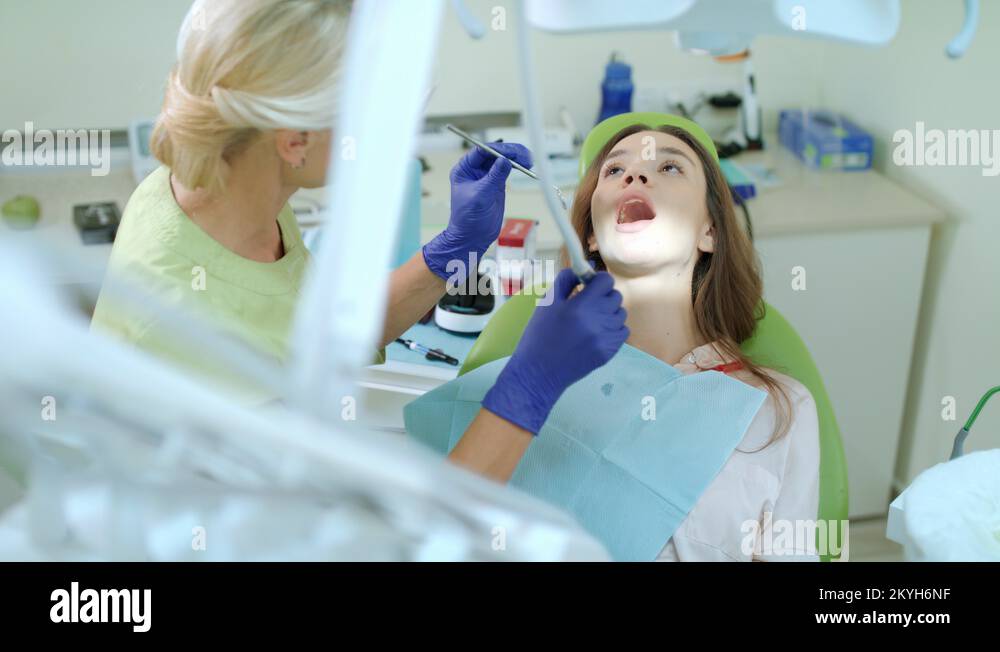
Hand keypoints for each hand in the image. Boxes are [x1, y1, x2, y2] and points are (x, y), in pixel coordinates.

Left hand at [422, 142, 532, 280]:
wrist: (473, 237)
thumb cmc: (468, 218)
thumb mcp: (481, 195)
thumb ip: (494, 177)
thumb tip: (505, 160)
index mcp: (465, 169)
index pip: (481, 151)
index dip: (497, 149)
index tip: (510, 151)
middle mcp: (475, 170)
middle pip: (494, 153)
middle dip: (509, 152)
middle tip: (523, 154)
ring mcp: (487, 176)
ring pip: (503, 160)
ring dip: (516, 158)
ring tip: (528, 159)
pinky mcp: (497, 184)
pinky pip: (508, 170)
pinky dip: (517, 167)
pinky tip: (526, 166)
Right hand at [482, 269, 628, 433]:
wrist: (540, 372)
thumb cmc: (539, 335)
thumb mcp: (546, 303)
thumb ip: (565, 282)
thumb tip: (581, 271)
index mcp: (581, 305)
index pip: (606, 281)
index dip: (598, 280)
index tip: (589, 286)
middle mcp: (598, 320)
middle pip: (615, 296)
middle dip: (603, 296)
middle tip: (588, 304)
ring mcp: (606, 337)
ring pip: (621, 314)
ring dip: (609, 312)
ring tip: (592, 320)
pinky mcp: (610, 352)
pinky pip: (623, 331)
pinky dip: (613, 329)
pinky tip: (598, 333)